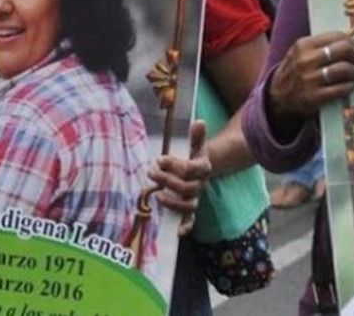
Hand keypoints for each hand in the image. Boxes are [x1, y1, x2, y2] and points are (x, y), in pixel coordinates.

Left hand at [149, 120, 210, 235]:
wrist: (203, 170)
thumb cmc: (194, 157)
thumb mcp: (196, 145)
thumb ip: (197, 136)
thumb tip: (199, 122)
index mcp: (203, 167)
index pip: (191, 168)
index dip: (175, 165)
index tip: (160, 159)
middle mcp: (200, 184)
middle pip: (188, 187)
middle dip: (168, 180)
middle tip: (151, 172)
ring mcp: (195, 197)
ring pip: (189, 205)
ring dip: (173, 202)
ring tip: (157, 196)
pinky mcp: (190, 210)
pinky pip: (190, 221)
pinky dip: (185, 227)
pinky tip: (176, 231)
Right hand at [268, 32, 353, 121]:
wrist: (277, 96)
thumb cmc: (295, 71)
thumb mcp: (302, 52)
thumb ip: (323, 46)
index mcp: (304, 45)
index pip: (337, 37)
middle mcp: (306, 60)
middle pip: (343, 50)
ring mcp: (309, 79)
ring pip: (343, 69)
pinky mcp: (313, 97)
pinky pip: (340, 89)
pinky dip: (350, 86)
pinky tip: (352, 85)